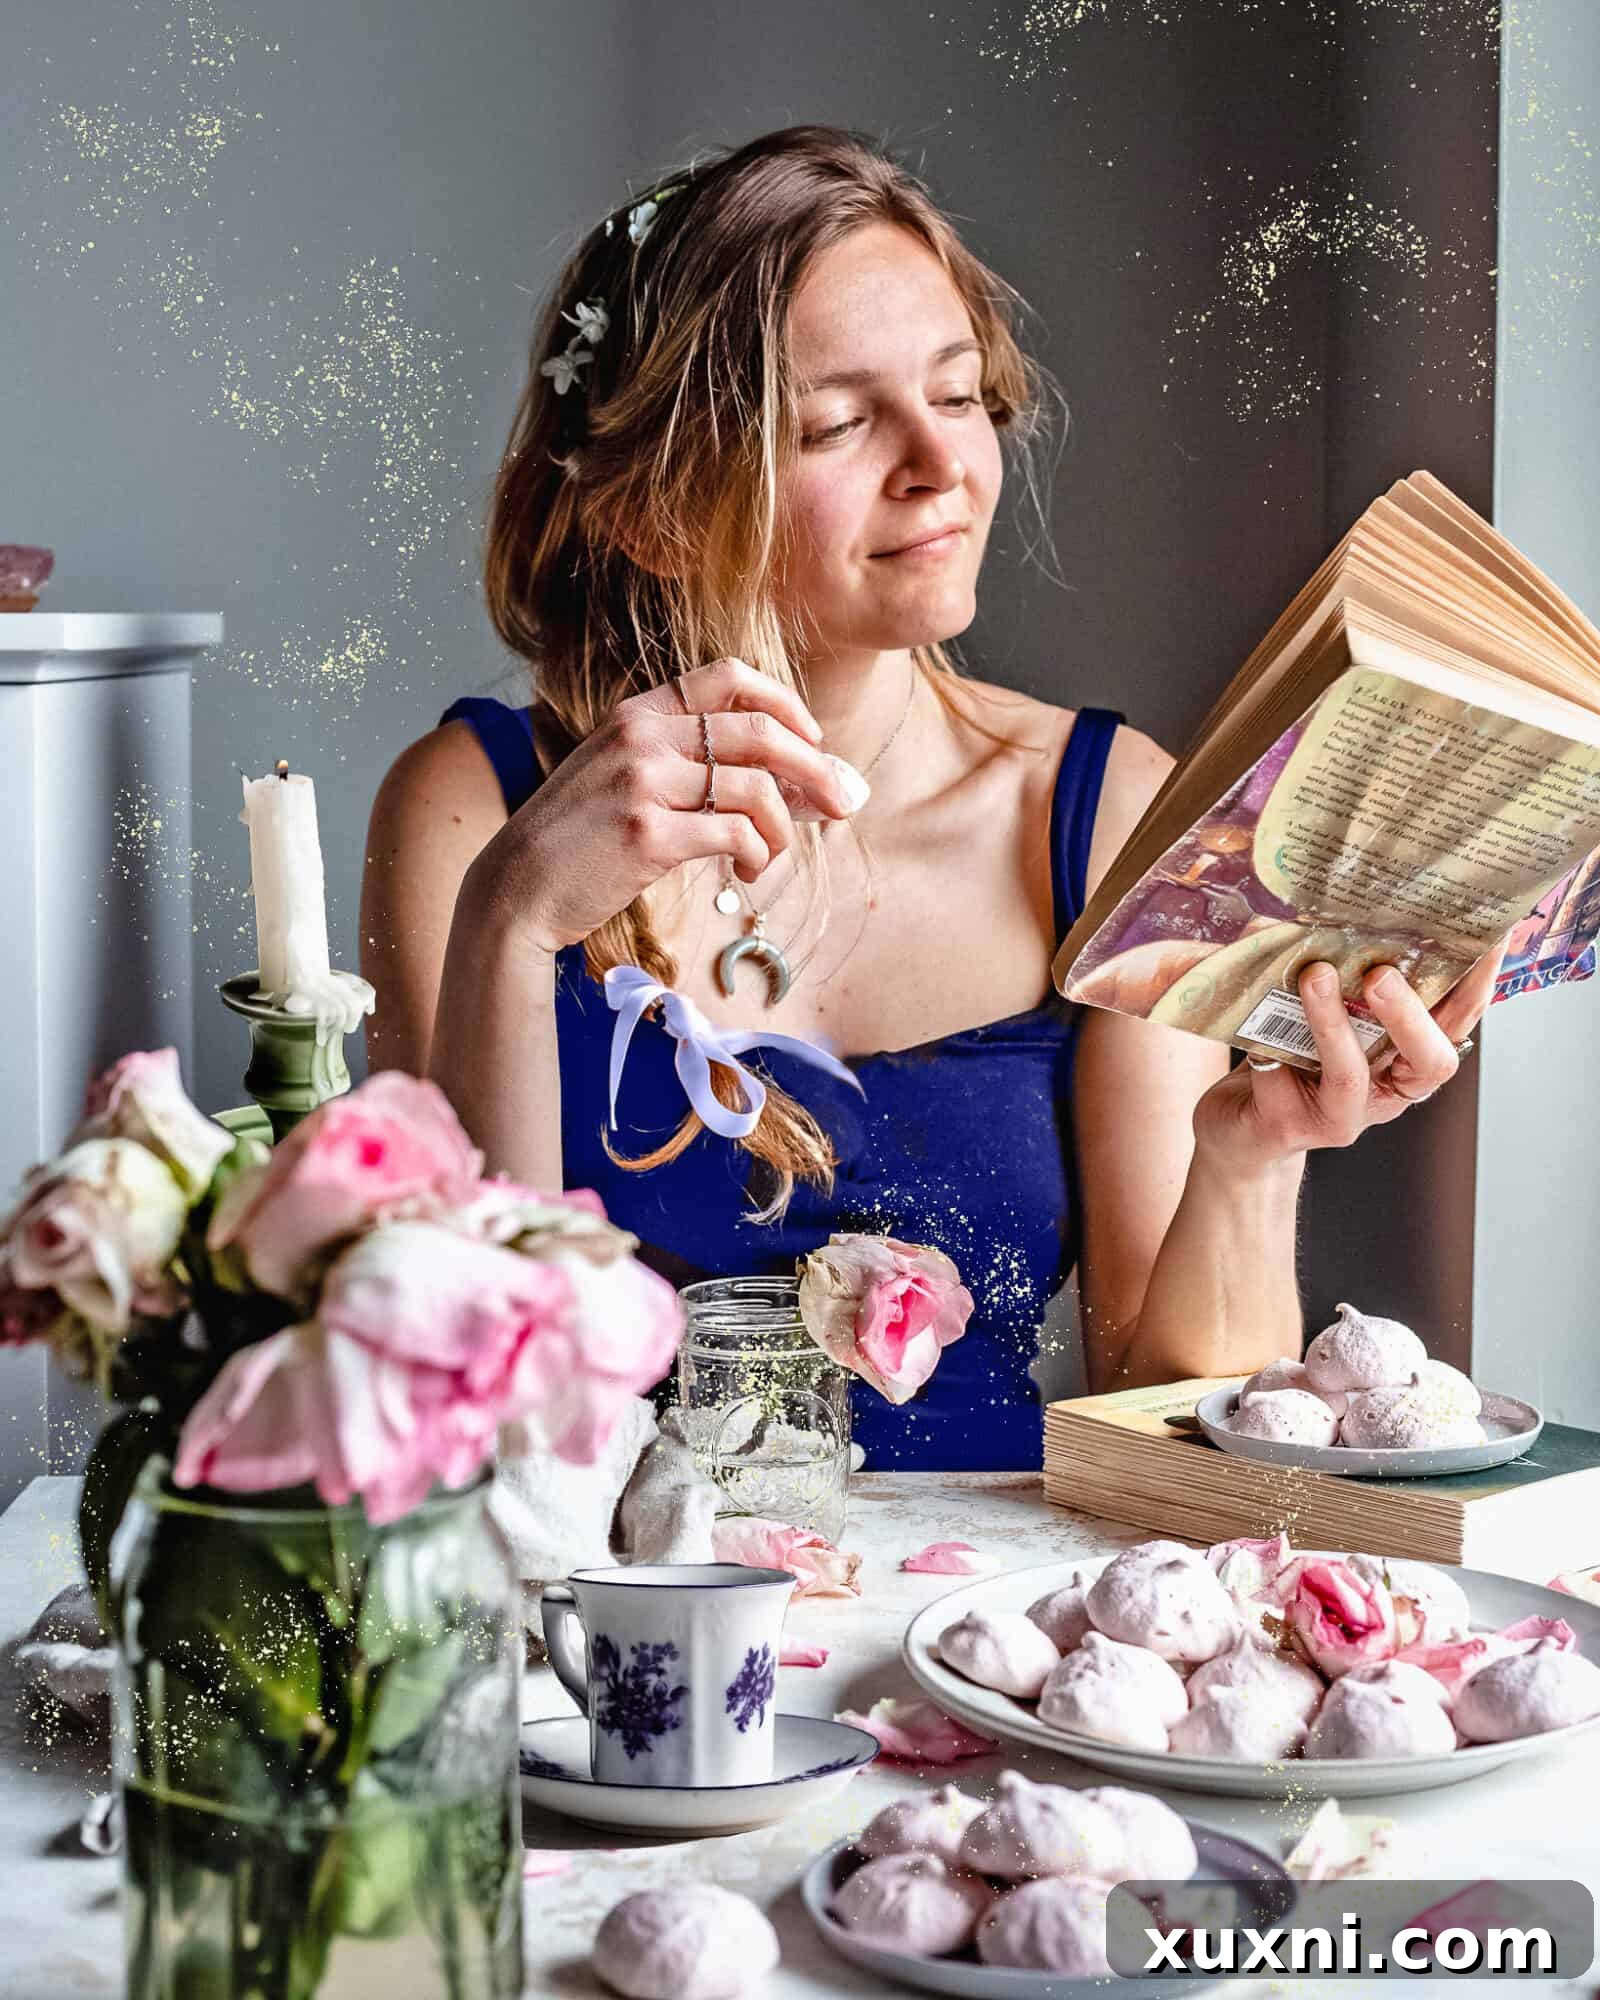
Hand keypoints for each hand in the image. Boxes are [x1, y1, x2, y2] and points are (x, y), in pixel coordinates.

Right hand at [464, 657, 855, 953]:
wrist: (517, 889)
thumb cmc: (580, 841)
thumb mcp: (623, 779)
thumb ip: (691, 769)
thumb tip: (794, 783)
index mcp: (638, 713)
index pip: (730, 675)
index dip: (785, 703)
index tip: (813, 739)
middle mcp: (641, 737)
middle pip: (759, 731)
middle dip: (816, 768)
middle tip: (841, 803)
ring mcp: (642, 783)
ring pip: (756, 788)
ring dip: (784, 828)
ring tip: (771, 857)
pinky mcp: (647, 835)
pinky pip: (736, 834)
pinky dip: (757, 856)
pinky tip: (746, 873)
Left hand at [1191, 940, 1506, 1175]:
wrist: (1238, 1127)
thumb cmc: (1288, 1059)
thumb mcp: (1321, 1013)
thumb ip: (1338, 974)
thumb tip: (1326, 909)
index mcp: (1406, 1062)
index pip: (1457, 1023)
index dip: (1478, 986)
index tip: (1489, 939)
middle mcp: (1386, 1093)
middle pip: (1429, 1061)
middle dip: (1410, 1014)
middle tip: (1382, 973)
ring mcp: (1341, 1116)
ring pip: (1352, 1075)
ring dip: (1334, 1023)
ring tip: (1316, 976)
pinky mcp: (1291, 1125)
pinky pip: (1284, 1082)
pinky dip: (1269, 1047)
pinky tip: (1253, 1024)